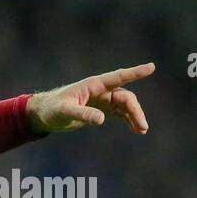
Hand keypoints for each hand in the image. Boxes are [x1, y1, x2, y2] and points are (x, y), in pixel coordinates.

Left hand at [27, 62, 153, 134]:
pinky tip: (136, 129)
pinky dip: (129, 120)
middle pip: (125, 97)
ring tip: (141, 130)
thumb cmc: (52, 109)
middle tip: (142, 127)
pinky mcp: (102, 110)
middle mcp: (101, 90)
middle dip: (135, 110)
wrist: (44, 114)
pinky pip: (120, 113)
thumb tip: (102, 120)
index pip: (118, 77)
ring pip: (125, 105)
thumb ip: (82, 114)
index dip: (135, 72)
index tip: (151, 67)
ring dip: (134, 116)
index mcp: (94, 85)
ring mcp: (103, 100)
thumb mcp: (64, 111)